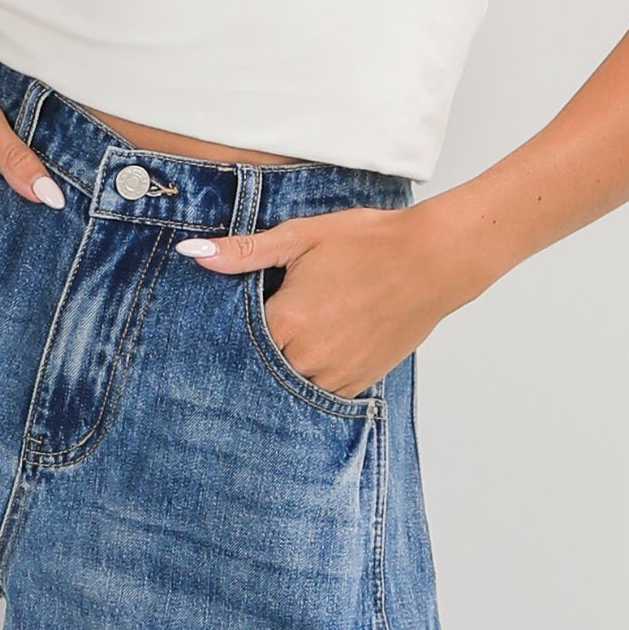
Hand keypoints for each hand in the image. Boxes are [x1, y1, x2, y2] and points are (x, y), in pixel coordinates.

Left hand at [179, 207, 458, 397]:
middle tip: (258, 330)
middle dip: (254, 350)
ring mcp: (334, 374)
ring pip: (286, 384)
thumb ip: (245, 252)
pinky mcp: (356, 383)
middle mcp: (307, 357)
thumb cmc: (369, 242)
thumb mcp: (302, 236)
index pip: (233, 340)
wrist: (435, 260)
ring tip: (292, 336)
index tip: (223, 322)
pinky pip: (317, 392)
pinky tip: (313, 350)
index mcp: (287, 321)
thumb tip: (193, 253)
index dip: (226, 330)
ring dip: (282, 366)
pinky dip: (309, 376)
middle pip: (258, 365)